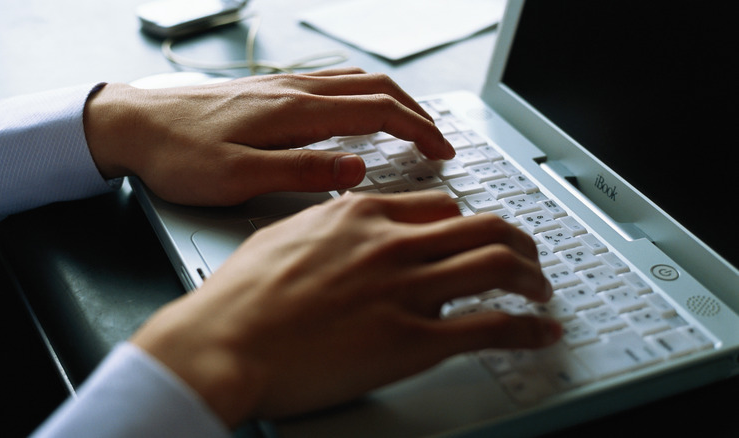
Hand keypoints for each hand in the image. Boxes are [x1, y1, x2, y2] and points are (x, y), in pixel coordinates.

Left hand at [83, 68, 454, 204]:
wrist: (132, 124)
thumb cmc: (177, 156)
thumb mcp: (236, 178)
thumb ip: (300, 173)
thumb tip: (357, 171)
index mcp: (294, 112)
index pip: (377, 112)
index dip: (418, 131)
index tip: (442, 152)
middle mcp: (294, 91)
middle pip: (376, 88)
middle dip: (417, 114)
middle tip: (439, 143)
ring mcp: (283, 86)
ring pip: (356, 81)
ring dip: (393, 101)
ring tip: (412, 128)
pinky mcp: (270, 91)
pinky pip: (332, 83)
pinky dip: (363, 95)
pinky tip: (360, 113)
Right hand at [130, 192, 560, 427]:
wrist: (223, 343)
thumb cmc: (240, 296)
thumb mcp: (283, 235)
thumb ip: (327, 227)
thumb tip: (344, 227)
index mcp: (361, 215)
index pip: (440, 207)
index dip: (466, 222)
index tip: (475, 234)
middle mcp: (392, 244)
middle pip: (482, 225)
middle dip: (517, 240)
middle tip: (528, 255)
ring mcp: (406, 290)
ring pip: (497, 265)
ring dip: (532, 276)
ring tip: (542, 289)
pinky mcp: (412, 341)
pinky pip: (490, 327)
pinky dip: (527, 328)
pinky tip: (541, 332)